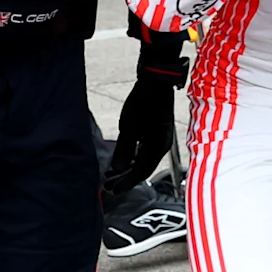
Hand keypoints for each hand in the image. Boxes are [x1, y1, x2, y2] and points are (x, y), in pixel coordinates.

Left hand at [102, 70, 178, 194]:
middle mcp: (161, 147)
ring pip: (144, 161)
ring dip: (129, 169)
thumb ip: (124, 150)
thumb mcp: (129, 126)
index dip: (126, 183)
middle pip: (143, 169)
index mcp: (157, 148)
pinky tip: (125, 159)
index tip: (112, 190)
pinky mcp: (158, 133)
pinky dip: (134, 158)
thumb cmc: (143, 102)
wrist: (156, 82)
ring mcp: (161, 140)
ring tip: (113, 174)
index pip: (141, 172)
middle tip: (109, 186)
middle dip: (126, 178)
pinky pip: (146, 152)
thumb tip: (118, 170)